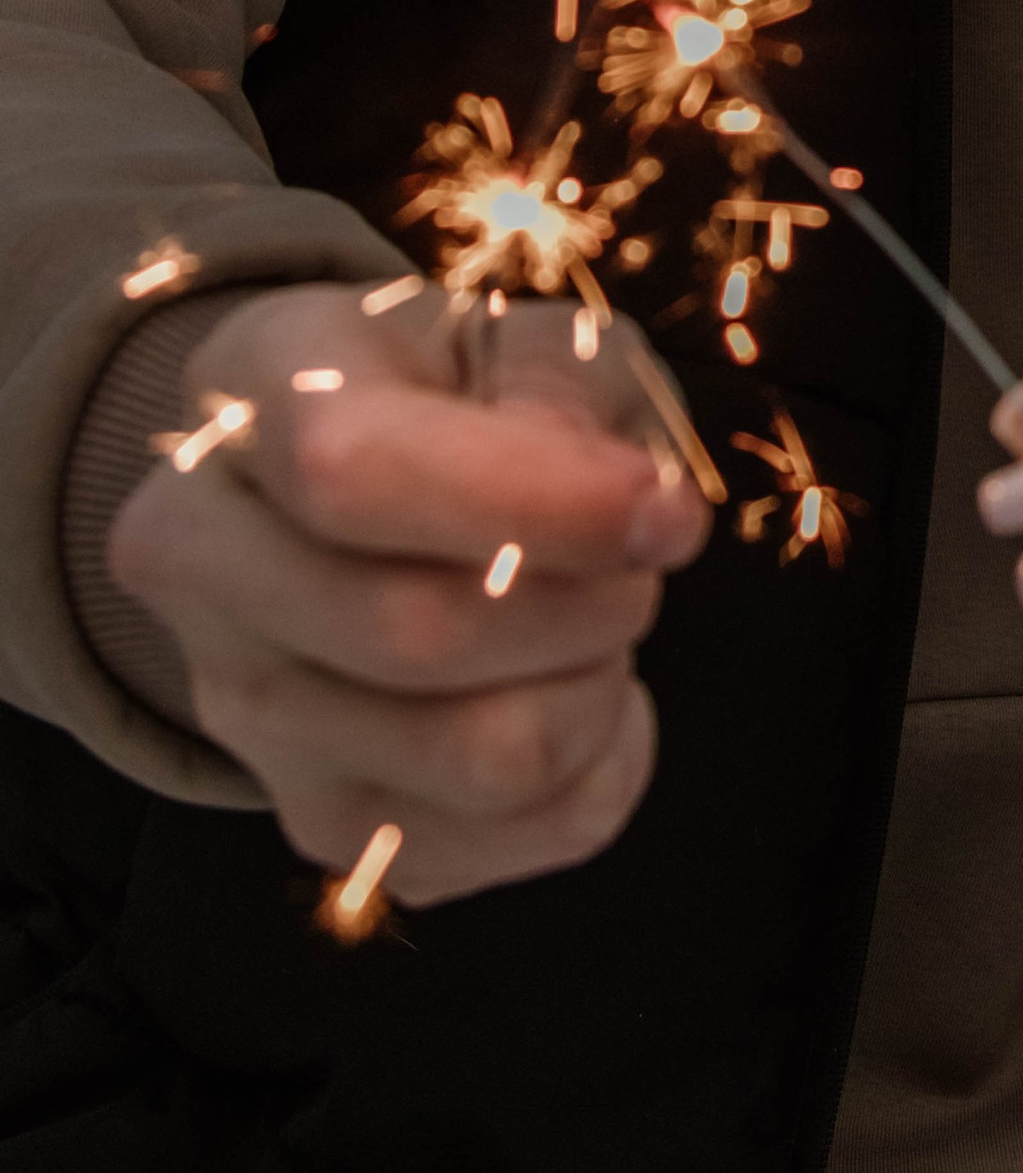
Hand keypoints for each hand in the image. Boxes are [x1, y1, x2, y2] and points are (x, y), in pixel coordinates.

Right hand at [107, 279, 707, 902]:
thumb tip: (627, 511)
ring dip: (599, 684)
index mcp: (246, 405)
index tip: (667, 517)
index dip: (536, 503)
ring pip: (487, 759)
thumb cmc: (460, 397)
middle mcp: (204, 565)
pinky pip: (524, 835)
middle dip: (591, 601)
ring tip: (591, 617)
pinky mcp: (327, 823)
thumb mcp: (525, 336)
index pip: (351, 475)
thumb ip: (569, 393)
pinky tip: (570, 684)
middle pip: (420, 637)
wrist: (357, 499)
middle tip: (636, 557)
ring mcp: (248, 715)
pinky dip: (601, 763)